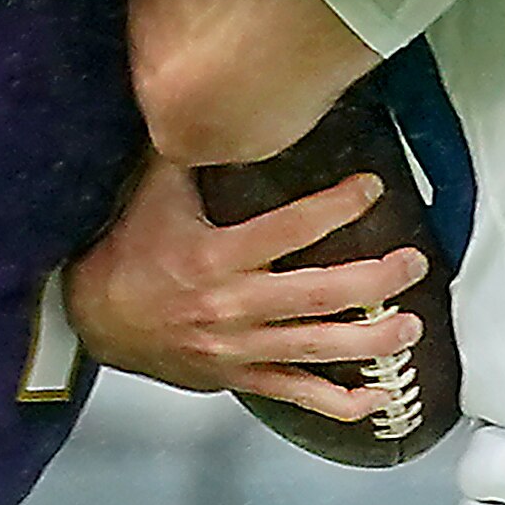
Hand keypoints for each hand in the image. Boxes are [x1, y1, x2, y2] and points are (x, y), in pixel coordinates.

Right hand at [65, 155, 423, 425]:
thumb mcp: (152, 194)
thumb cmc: (125, 251)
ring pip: (316, 349)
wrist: (91, 319)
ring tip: (411, 326)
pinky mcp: (236, 377)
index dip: (338, 206)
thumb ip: (190, 152)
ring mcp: (238, 348)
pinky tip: (373, 400)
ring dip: (371, 341)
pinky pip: (291, 392)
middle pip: (319, 296)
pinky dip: (335, 403)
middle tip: (413, 264)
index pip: (290, 229)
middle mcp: (232, 306)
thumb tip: (215, 101)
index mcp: (216, 256)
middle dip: (375, 281)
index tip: (372, 188)